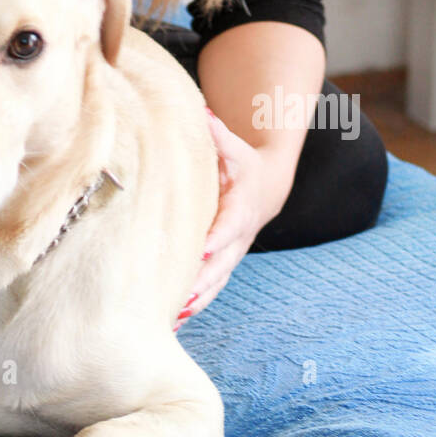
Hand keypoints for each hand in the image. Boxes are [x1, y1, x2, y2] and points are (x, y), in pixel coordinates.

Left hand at [174, 108, 277, 328]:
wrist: (265, 189)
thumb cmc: (243, 165)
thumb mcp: (235, 148)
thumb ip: (218, 133)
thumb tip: (203, 111)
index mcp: (240, 209)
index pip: (229, 227)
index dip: (217, 239)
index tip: (201, 251)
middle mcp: (236, 239)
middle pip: (220, 265)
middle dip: (201, 282)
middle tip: (180, 298)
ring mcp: (230, 256)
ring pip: (214, 284)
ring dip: (195, 302)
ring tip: (171, 320)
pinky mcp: (221, 267)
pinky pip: (208, 290)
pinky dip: (192, 307)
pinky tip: (170, 325)